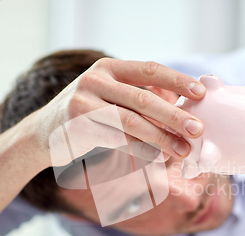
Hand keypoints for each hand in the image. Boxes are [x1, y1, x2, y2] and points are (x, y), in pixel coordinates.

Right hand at [34, 58, 205, 166]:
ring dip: (161, 138)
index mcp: (109, 68)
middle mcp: (95, 79)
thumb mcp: (108, 95)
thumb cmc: (87, 115)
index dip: (177, 81)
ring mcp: (84, 102)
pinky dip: (141, 151)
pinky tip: (159, 158)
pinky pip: (117, 141)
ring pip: (132, 122)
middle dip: (174, 116)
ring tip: (182, 150)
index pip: (150, 69)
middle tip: (198, 130)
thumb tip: (182, 108)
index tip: (201, 93)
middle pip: (144, 99)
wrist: (43, 135)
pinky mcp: (77, 127)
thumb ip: (137, 97)